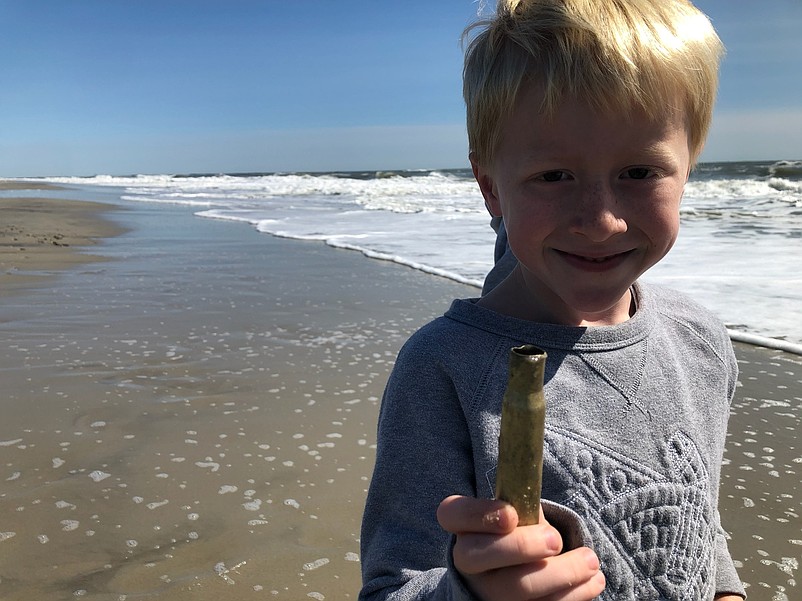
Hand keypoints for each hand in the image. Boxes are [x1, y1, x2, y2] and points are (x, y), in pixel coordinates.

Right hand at [437, 495, 604, 600]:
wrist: (510, 576)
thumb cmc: (518, 534)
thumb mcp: (516, 514)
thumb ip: (522, 503)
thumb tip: (535, 476)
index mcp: (463, 528)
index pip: (453, 514)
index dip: (479, 513)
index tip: (512, 514)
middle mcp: (466, 562)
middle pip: (481, 554)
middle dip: (523, 546)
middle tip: (556, 540)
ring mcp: (486, 593)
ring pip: (517, 588)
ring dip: (562, 574)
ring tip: (591, 561)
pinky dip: (572, 595)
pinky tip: (593, 582)